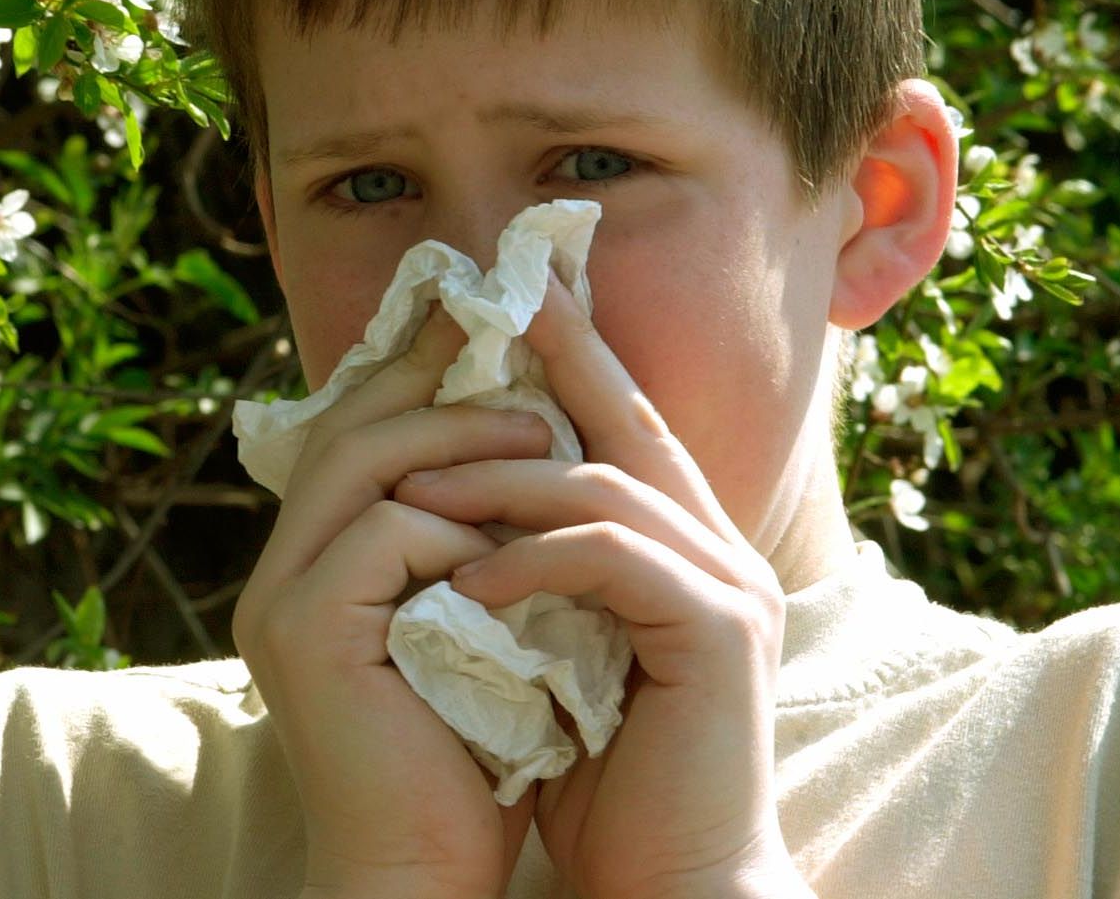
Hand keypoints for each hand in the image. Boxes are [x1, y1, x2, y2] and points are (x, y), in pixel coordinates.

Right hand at [234, 304, 547, 898]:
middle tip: (508, 338)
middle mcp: (280, 574)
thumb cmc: (467, 759)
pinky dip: (457, 531)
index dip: (408, 376)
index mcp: (313, 569)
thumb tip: (527, 441)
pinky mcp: (306, 629)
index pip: (350, 439)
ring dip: (458, 436)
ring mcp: (282, 599)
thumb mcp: (473, 624)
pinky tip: (508, 559)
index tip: (475, 321)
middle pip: (344, 428)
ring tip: (541, 435)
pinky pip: (387, 532)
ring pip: (362, 462)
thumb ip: (469, 545)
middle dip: (428, 375)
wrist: (425, 874)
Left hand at [391, 277, 813, 898]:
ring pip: (604, 485)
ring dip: (499, 484)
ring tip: (414, 496)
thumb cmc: (605, 779)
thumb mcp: (553, 653)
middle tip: (492, 302)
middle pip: (630, 423)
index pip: (622, 431)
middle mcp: (717, 551)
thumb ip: (532, 576)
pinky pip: (610, 558)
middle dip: (561, 355)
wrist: (672, 882)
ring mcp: (727, 585)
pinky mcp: (717, 630)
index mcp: (681, 550)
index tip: (510, 300)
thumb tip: (451, 508)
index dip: (572, 359)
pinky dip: (532, 560)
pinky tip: (467, 587)